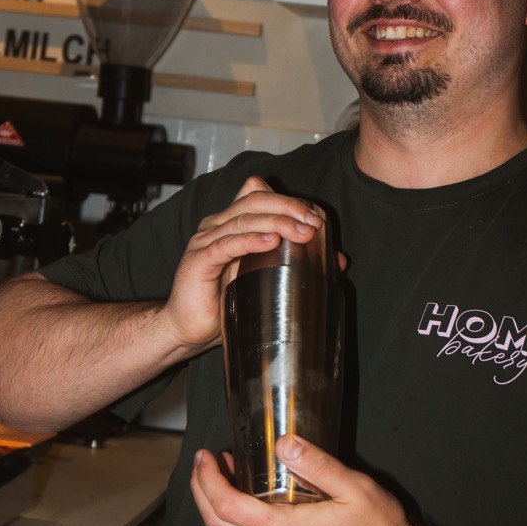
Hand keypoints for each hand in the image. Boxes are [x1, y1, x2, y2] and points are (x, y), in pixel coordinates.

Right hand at [160, 176, 325, 352]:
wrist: (186, 330)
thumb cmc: (224, 305)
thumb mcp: (265, 280)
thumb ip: (298, 265)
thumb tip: (340, 262)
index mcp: (231, 224)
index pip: (259, 194)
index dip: (288, 199)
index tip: (316, 215)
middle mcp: (217, 225)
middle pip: (254, 200)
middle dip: (288, 207)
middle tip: (314, 222)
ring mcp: (205, 240)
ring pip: (243, 219)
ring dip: (276, 223)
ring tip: (303, 232)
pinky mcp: (198, 261)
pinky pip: (226, 245)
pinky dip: (250, 240)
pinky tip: (270, 242)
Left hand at [190, 436, 433, 525]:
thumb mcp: (354, 488)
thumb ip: (317, 464)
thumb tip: (284, 442)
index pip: (227, 508)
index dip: (208, 481)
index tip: (204, 457)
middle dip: (202, 492)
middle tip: (204, 463)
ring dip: (220, 507)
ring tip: (227, 475)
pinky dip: (239, 521)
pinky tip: (253, 501)